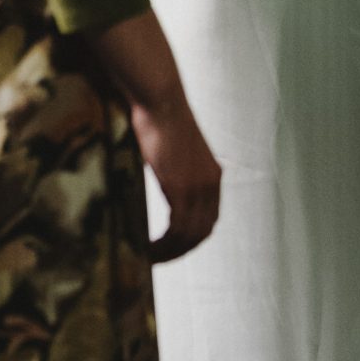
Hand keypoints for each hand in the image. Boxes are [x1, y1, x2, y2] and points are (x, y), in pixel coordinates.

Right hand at [129, 92, 221, 262]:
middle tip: (158, 259)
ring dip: (169, 252)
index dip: (192, 237)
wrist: (160, 100)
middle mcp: (212, 183)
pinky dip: (163, 245)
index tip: (172, 246)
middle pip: (203, 231)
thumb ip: (171, 168)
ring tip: (148, 258)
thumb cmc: (158, 116)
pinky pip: (177, 230)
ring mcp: (199, 187)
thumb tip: (157, 178)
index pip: (209, 217)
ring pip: (190, 235)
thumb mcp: (171, 149)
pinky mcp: (182, 188)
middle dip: (182, 250)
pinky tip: (147, 249)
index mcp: (212, 174)